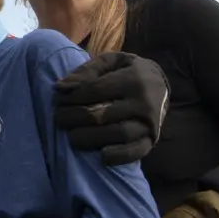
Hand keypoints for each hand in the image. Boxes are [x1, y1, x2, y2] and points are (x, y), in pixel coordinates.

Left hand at [52, 51, 169, 165]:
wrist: (161, 85)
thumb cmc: (127, 71)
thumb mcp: (111, 61)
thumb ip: (87, 70)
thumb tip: (61, 87)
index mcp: (133, 78)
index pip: (95, 90)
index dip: (72, 97)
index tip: (57, 100)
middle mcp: (144, 101)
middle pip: (102, 114)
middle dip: (74, 118)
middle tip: (58, 118)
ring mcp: (150, 122)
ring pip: (119, 134)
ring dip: (90, 138)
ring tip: (71, 137)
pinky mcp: (153, 139)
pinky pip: (136, 151)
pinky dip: (119, 156)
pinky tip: (101, 156)